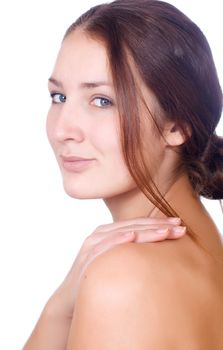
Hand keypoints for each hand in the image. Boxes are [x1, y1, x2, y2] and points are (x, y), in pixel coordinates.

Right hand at [50, 217, 184, 318]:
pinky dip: (117, 238)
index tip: (179, 224)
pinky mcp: (87, 256)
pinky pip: (104, 245)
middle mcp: (101, 234)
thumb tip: (158, 252)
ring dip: (145, 231)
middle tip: (180, 227)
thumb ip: (131, 252)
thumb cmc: (98, 279)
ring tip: (165, 231)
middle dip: (158, 225)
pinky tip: (131, 235)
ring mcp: (93, 243)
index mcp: (109, 232)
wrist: (70, 300)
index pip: (138, 224)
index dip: (158, 223)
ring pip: (123, 232)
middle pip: (134, 225)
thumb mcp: (116, 261)